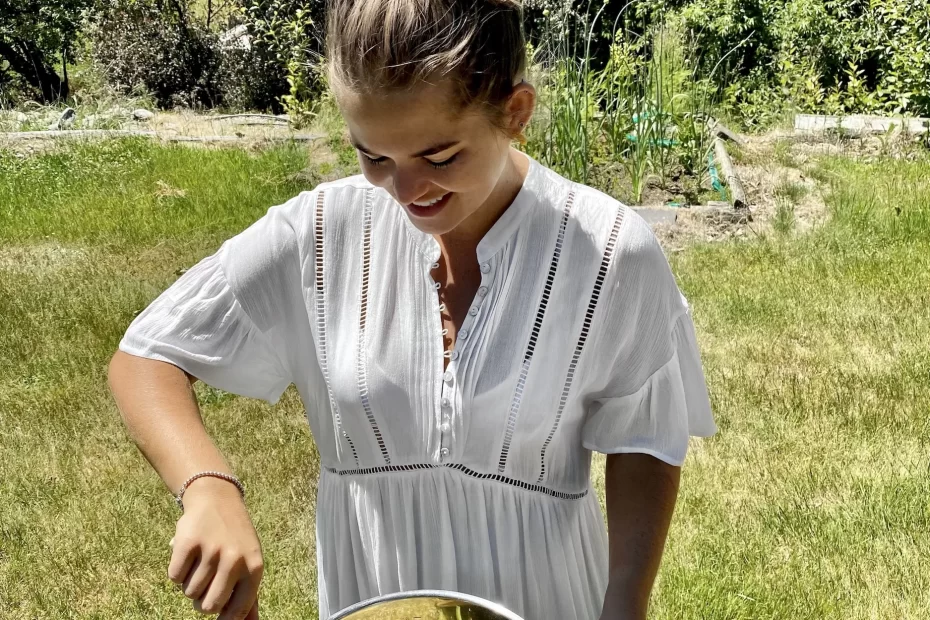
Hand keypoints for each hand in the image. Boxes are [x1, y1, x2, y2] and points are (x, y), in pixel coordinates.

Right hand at [167, 477, 263, 619]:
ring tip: (200, 564)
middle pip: (208, 607)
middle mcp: (234, 559)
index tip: (218, 615)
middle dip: (203, 603)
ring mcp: (211, 550)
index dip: (225, 618)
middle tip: (206, 585)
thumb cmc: (235, 539)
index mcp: (254, 568)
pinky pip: (174, 577)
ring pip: (190, 593)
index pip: (238, 611)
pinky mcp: (188, 543)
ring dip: (191, 584)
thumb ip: (248, 597)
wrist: (217, 499)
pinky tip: (189, 555)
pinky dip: (178, 572)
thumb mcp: (248, 563)